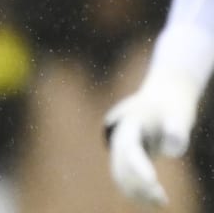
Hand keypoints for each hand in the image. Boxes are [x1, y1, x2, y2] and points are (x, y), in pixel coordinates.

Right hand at [106, 74, 200, 205]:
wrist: (162, 98)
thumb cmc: (172, 108)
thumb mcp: (179, 114)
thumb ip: (177, 129)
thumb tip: (171, 151)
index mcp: (131, 123)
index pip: (130, 148)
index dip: (138, 166)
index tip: (153, 181)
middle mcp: (120, 137)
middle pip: (122, 165)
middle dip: (139, 184)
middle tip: (162, 198)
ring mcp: (120, 148)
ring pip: (120, 176)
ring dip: (137, 192)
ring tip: (161, 202)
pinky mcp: (126, 158)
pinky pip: (125, 179)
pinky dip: (137, 192)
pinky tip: (155, 201)